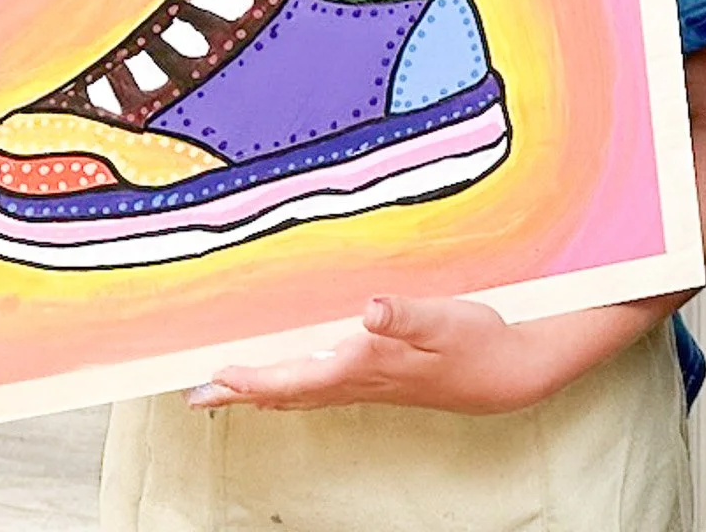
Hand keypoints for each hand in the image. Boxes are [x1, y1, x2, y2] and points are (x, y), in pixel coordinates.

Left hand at [187, 296, 559, 414]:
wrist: (507, 374)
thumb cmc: (476, 344)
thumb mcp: (444, 320)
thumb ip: (405, 315)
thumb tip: (369, 309)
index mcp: (366, 365)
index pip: (296, 378)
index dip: (253, 378)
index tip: (215, 376)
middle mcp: (361, 381)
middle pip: (288, 392)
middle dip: (242, 393)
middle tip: (198, 396)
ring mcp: (371, 385)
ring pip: (302, 393)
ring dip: (262, 390)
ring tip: (229, 391)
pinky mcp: (383, 380)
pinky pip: (322, 388)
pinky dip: (294, 385)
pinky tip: (292, 382)